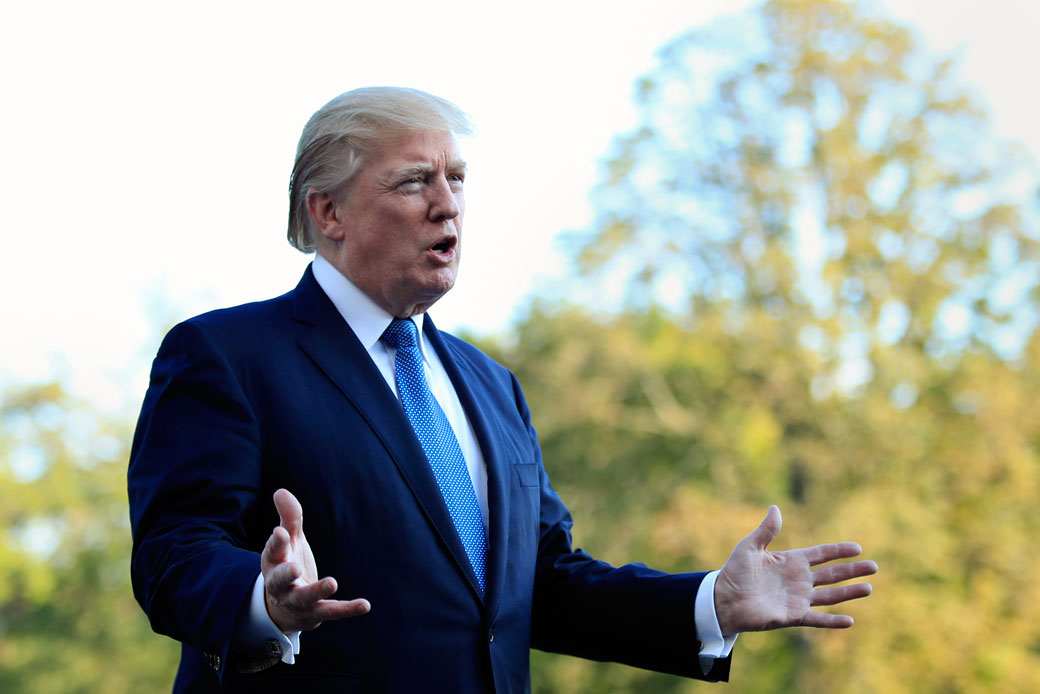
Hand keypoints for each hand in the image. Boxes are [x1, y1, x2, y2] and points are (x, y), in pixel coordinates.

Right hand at [261, 488, 370, 632]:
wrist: (284, 608)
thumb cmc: (287, 564)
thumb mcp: (289, 542)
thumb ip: (289, 518)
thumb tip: (280, 491)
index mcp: (273, 563)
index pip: (272, 552)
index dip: (276, 543)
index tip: (281, 532)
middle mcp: (281, 585)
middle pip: (279, 580)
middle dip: (285, 574)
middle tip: (294, 568)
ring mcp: (298, 601)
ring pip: (305, 599)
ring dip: (317, 591)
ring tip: (332, 582)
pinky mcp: (316, 614)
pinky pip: (332, 612)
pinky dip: (348, 609)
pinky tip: (365, 604)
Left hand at [714, 505, 876, 636]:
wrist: (723, 599)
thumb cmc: (735, 571)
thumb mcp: (750, 546)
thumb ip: (766, 530)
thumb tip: (775, 507)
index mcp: (791, 561)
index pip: (821, 554)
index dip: (839, 551)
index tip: (858, 548)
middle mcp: (799, 580)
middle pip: (832, 574)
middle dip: (853, 570)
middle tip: (874, 566)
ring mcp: (798, 599)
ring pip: (830, 596)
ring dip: (849, 592)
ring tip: (869, 588)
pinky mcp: (793, 616)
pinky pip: (817, 619)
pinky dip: (832, 621)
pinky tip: (850, 621)